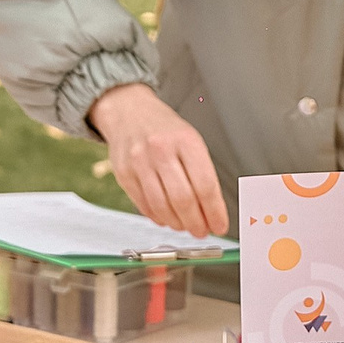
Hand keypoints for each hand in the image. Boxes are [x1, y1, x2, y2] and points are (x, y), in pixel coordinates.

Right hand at [90, 84, 228, 237]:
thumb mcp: (191, 140)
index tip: (220, 224)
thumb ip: (202, 173)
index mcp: (185, 140)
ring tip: (186, 226)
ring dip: (178, 224)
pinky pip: (144, 205)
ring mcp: (140, 162)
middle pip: (183, 199)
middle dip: (196, 223)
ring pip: (162, 206)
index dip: (215, 211)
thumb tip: (212, 209)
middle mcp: (161, 150)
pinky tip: (167, 218)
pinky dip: (159, 217)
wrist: (130, 112)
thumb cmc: (165, 129)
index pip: (205, 185)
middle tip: (202, 230)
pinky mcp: (124, 174)